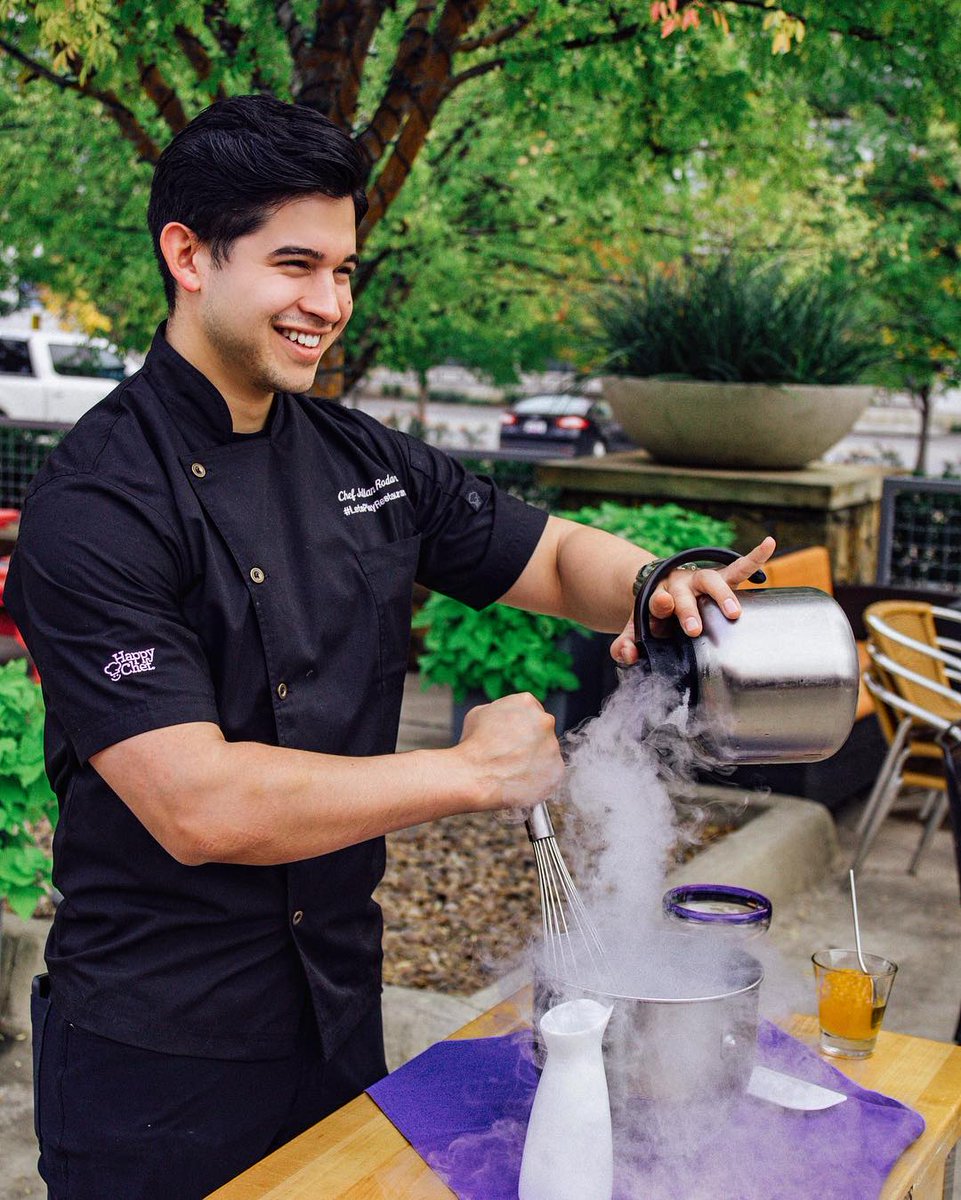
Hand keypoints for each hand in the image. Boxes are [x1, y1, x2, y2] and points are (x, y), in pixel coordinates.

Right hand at [454, 692, 563, 811]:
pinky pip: (550, 774)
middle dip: (530, 742)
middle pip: (542, 731)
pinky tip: (520, 781)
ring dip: (535, 760)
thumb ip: (500, 710)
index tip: (512, 738)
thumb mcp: (479, 713)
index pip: (532, 711)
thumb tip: (504, 717)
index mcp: (527, 703)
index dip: (521, 726)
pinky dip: (538, 779)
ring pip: (547, 753)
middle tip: (512, 755)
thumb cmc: (473, 745)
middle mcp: (545, 721)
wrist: (474, 775)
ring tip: (513, 770)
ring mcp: (553, 747)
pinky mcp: (556, 771)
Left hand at [610, 536, 776, 663]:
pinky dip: (754, 557)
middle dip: (688, 610)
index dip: (660, 603)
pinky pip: (739, 568)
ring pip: (712, 582)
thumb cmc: (653, 617)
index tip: (663, 604)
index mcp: (657, 597)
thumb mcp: (636, 629)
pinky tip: (770, 544)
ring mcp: (700, 581)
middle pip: (684, 594)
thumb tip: (627, 654)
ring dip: (723, 596)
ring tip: (734, 613)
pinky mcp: (719, 578)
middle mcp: (679, 585)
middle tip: (693, 629)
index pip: (657, 600)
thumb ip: (625, 644)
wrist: (660, 592)